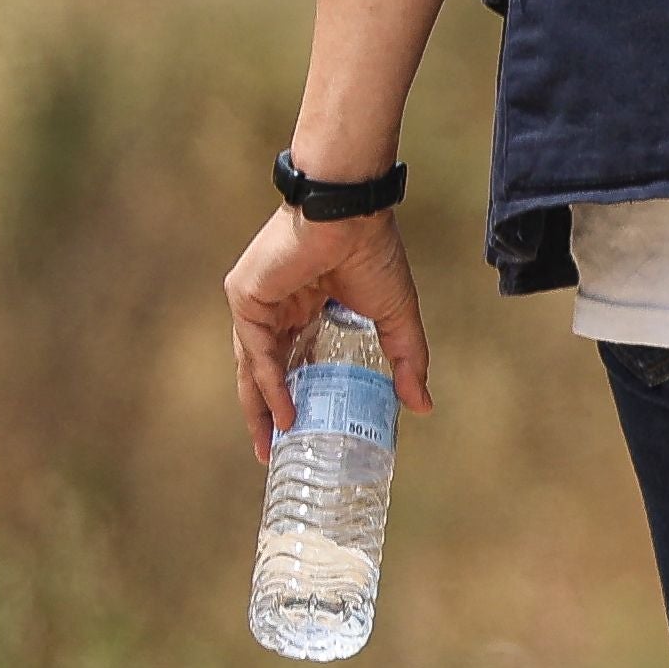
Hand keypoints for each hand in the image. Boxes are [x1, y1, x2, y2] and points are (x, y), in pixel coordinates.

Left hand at [224, 200, 434, 457]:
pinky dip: (268, 382)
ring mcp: (257, 302)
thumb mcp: (395, 316)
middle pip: (265, 370)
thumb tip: (423, 406)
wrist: (350, 214)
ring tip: (273, 445)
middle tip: (273, 454)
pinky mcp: (245, 296)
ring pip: (253, 365)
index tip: (301, 434)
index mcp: (305, 306)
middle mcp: (276, 307)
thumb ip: (406, 360)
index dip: (295, 397)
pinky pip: (254, 349)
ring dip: (262, 407)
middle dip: (267, 413)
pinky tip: (283, 410)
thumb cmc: (374, 252)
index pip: (291, 361)